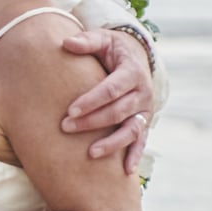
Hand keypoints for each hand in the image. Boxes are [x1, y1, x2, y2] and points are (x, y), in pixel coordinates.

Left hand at [58, 26, 154, 173]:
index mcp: (132, 72)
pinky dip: (135, 155)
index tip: (70, 111)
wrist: (137, 57)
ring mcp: (145, 110)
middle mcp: (142, 92)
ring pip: (131, 129)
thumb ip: (86, 41)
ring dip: (112, 143)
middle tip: (66, 128)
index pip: (111, 89)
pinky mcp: (144, 122)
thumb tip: (66, 43)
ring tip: (91, 154)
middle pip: (117, 111)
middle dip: (92, 122)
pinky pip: (141, 141)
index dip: (91, 101)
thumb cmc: (113, 49)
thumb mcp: (103, 39)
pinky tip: (125, 171)